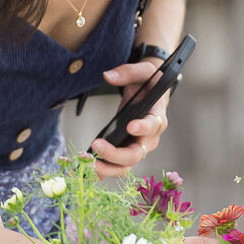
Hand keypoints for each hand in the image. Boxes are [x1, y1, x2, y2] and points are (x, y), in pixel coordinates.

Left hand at [90, 59, 169, 178]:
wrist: (151, 95)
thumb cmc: (148, 83)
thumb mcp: (143, 71)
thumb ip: (127, 72)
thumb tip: (108, 75)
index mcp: (157, 116)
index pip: (154, 125)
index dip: (143, 127)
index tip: (130, 125)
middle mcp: (150, 138)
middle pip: (136, 154)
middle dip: (115, 154)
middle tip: (96, 145)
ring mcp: (138, 148)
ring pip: (125, 166)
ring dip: (106, 168)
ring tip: (86, 162)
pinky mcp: (126, 152)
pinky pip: (115, 167)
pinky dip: (101, 172)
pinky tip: (85, 171)